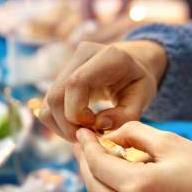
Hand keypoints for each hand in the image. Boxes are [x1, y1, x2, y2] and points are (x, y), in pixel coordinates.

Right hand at [38, 41, 166, 140]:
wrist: (130, 66)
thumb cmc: (137, 83)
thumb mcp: (143, 98)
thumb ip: (127, 115)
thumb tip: (100, 124)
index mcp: (107, 56)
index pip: (75, 83)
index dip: (78, 111)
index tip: (95, 126)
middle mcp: (82, 56)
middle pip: (56, 96)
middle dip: (68, 125)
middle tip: (90, 136)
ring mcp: (66, 66)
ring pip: (48, 104)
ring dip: (62, 127)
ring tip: (85, 132)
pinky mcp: (57, 79)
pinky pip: (47, 107)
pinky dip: (59, 124)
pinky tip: (79, 126)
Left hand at [74, 122, 191, 191]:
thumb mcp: (173, 144)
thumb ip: (135, 135)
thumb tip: (111, 135)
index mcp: (140, 188)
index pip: (98, 164)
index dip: (86, 146)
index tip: (81, 131)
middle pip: (93, 186)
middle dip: (85, 163)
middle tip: (82, 143)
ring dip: (95, 179)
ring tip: (94, 157)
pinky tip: (113, 177)